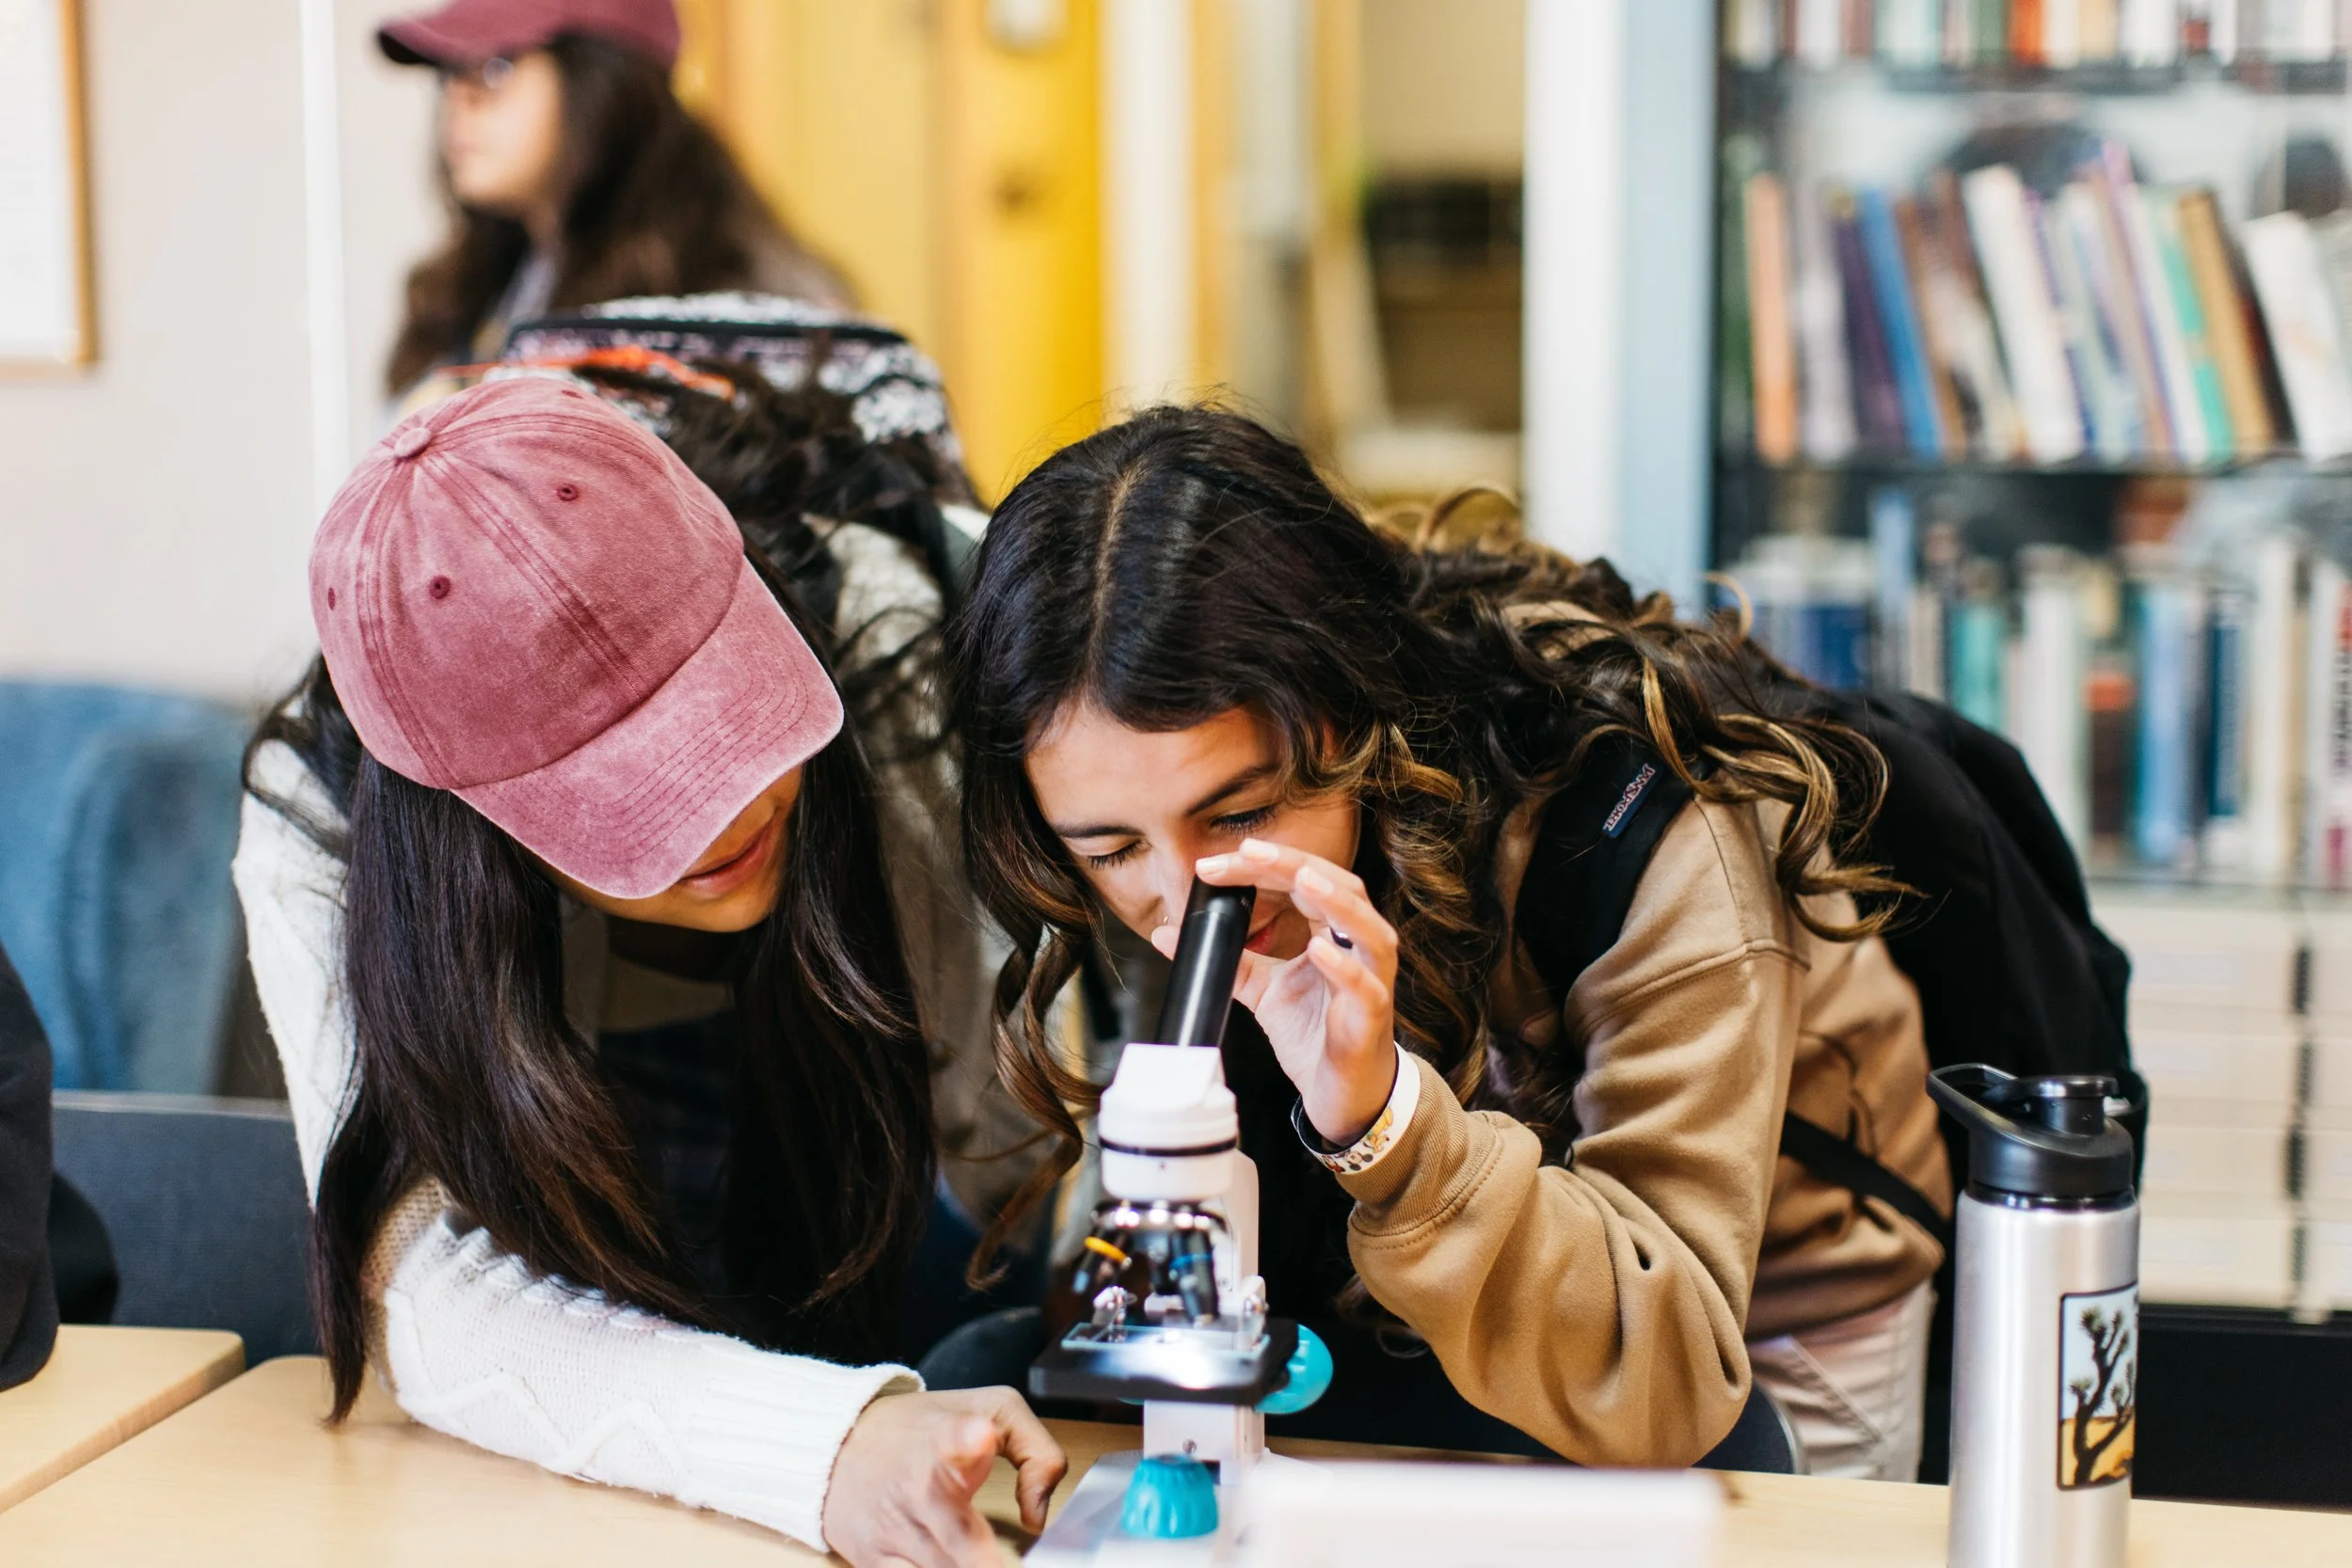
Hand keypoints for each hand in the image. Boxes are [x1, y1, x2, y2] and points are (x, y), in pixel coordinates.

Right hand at [823, 1387, 1066, 1567]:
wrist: (835, 1447)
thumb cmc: (919, 1431)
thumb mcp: (989, 1411)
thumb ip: (1037, 1453)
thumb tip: (1039, 1514)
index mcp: (945, 1443)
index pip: (953, 1442)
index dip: (968, 1442)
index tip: (980, 1436)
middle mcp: (917, 1491)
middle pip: (958, 1539)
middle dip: (985, 1558)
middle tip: (1002, 1560)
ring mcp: (895, 1533)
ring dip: (972, 1565)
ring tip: (990, 1560)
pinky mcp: (876, 1563)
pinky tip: (953, 1563)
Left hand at [1157, 837, 1398, 1144]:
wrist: (1340, 1091)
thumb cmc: (1314, 1032)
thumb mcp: (1263, 990)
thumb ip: (1229, 959)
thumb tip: (1167, 935)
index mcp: (1334, 931)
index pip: (1304, 881)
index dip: (1263, 865)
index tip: (1213, 866)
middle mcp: (1359, 947)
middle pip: (1339, 888)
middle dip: (1294, 864)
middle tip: (1249, 851)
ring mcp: (1372, 979)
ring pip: (1368, 929)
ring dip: (1336, 900)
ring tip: (1301, 878)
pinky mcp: (1372, 1016)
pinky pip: (1364, 985)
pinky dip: (1344, 965)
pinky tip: (1318, 950)